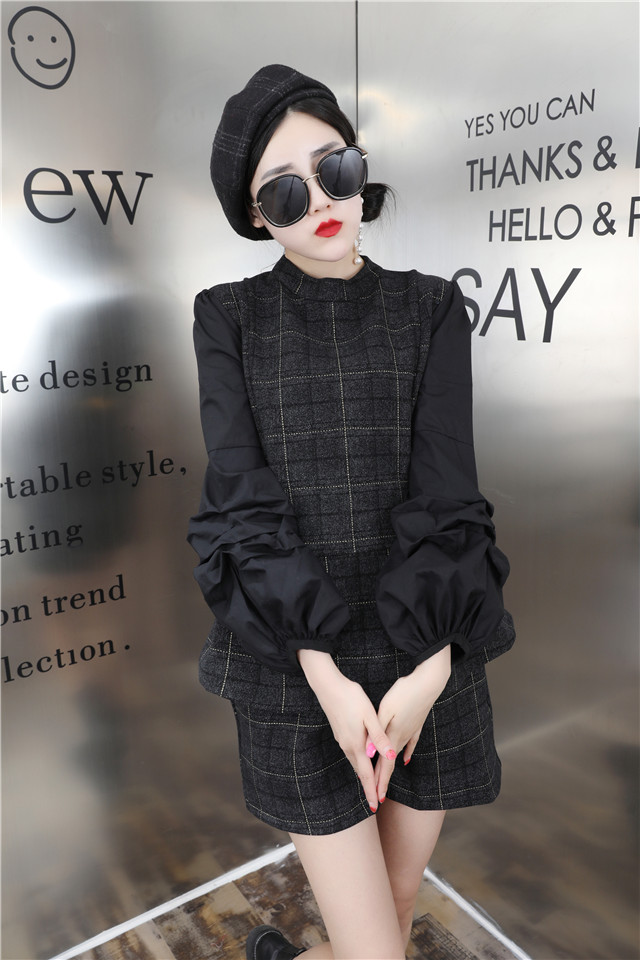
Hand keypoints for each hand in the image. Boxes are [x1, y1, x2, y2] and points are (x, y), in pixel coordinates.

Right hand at [298, 650, 395, 811]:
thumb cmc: (351, 698)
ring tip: (371, 783)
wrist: (328, 686)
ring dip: (363, 774)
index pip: (365, 774)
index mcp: (356, 744)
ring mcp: (342, 740)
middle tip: (376, 800)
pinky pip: (351, 753)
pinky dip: (359, 762)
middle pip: (359, 771)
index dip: (372, 790)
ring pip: (355, 762)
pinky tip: (363, 759)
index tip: (376, 806)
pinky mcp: (340, 733)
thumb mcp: (370, 716)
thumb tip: (391, 756)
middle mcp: (347, 746)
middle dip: (368, 786)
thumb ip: (380, 737)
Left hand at [374, 645, 451, 802]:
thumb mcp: (385, 710)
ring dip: (391, 768)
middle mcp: (403, 737)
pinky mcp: (416, 723)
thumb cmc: (405, 693)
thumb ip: (376, 733)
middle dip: (383, 781)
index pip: (384, 765)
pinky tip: (405, 759)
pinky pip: (410, 742)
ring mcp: (411, 730)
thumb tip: (368, 753)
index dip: (378, 782)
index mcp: (393, 735)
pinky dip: (406, 752)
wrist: (429, 682)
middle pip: (390, 763)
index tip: (375, 799)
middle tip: (379, 798)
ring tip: (385, 780)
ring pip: (398, 754)